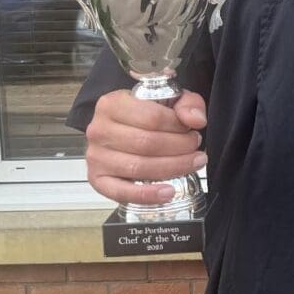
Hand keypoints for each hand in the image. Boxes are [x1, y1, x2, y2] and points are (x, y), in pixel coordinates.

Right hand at [85, 89, 207, 204]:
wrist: (121, 128)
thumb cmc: (145, 113)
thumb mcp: (169, 99)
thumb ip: (187, 104)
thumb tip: (196, 120)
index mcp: (112, 104)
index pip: (152, 117)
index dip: (178, 126)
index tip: (193, 129)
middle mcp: (99, 130)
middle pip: (146, 143)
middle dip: (180, 147)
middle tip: (195, 147)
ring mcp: (96, 157)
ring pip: (138, 167)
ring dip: (172, 167)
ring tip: (192, 163)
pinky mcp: (98, 180)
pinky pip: (122, 192)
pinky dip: (147, 195)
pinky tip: (168, 192)